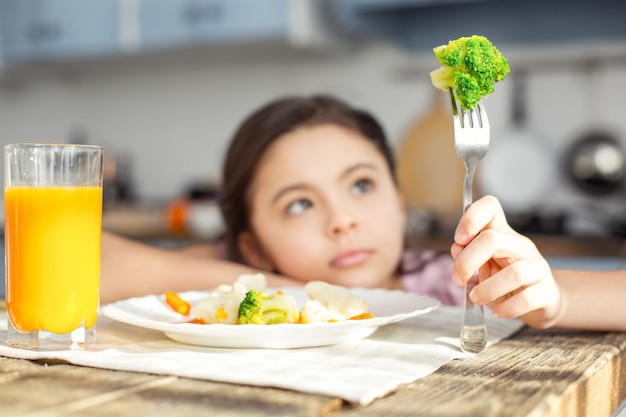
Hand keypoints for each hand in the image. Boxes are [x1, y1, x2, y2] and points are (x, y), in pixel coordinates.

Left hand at [450, 195, 562, 327]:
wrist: (539, 302)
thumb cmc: (505, 280)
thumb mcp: (484, 264)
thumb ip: (468, 255)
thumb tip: (457, 248)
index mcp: (502, 234)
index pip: (491, 206)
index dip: (471, 218)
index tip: (459, 239)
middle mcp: (521, 246)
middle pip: (493, 239)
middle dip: (467, 260)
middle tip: (457, 279)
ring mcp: (537, 268)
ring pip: (514, 273)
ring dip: (487, 289)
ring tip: (475, 298)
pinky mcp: (547, 292)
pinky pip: (527, 299)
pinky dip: (506, 308)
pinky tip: (496, 311)